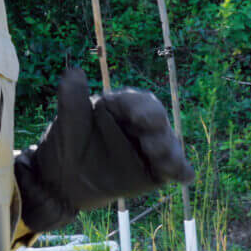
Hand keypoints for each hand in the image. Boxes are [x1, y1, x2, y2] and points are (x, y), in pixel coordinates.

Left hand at [14, 67, 194, 231]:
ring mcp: (151, 147)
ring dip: (170, 152)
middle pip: (157, 122)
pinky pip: (173, 169)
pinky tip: (186, 177)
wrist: (64, 179)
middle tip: (151, 143)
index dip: (139, 108)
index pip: (136, 102)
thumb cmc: (68, 144)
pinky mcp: (156, 170)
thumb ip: (72, 97)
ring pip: (168, 145)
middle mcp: (141, 123)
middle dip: (157, 130)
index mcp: (122, 105)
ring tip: (164, 162)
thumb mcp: (67, 120)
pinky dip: (182, 171)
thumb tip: (74, 71)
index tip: (138, 117)